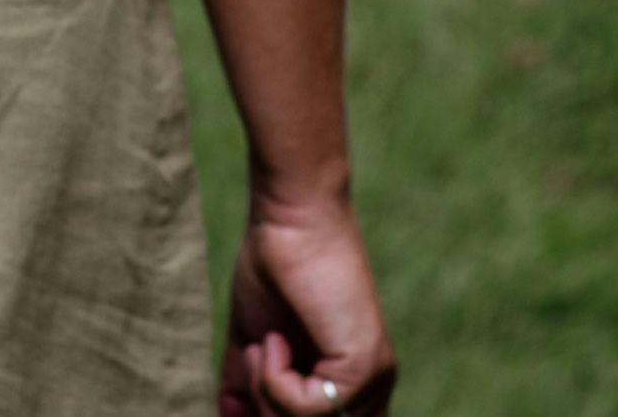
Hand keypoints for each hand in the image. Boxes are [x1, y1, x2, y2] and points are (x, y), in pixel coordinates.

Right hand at [221, 176, 392, 416]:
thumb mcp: (256, 343)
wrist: (291, 219)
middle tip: (254, 361)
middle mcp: (370, 393)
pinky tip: (275, 339)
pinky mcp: (364, 367)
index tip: (246, 392)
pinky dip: (274, 381)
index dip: (273, 414)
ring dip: (267, 396)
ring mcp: (372, 382)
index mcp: (349, 390)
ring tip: (264, 346)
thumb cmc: (274, 269)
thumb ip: (250, 386)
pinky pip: (309, 411)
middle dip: (265, 411)